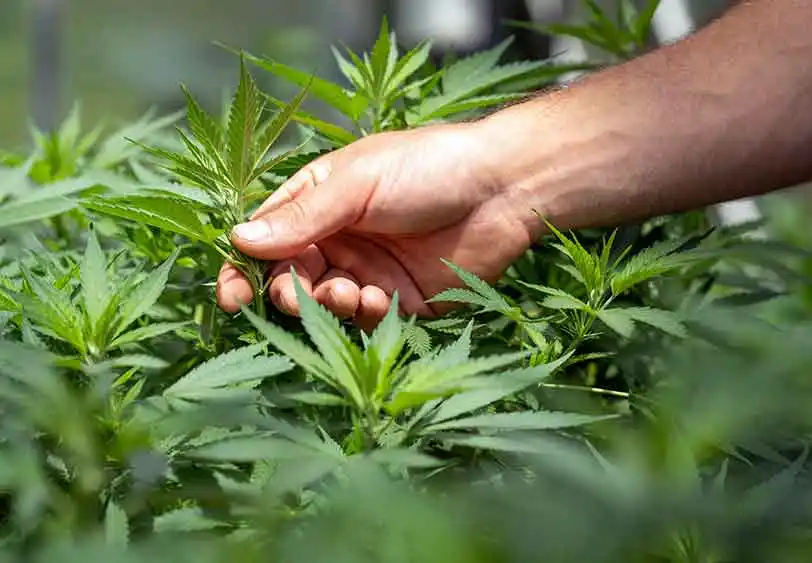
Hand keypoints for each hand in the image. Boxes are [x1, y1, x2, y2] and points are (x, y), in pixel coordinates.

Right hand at [215, 121, 534, 329]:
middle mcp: (339, 240)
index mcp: (320, 203)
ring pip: (325, 304)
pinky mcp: (401, 302)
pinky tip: (379, 299)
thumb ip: (302, 216)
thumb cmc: (428, 168)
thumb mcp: (358, 184)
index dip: (244, 268)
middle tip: (297, 294)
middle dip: (288, 292)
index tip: (232, 296)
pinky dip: (363, 315)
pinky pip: (366, 320)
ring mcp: (369, 272)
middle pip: (290, 279)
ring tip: (349, 291)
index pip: (266, 239)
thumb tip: (238, 239)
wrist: (502, 189)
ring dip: (327, 304)